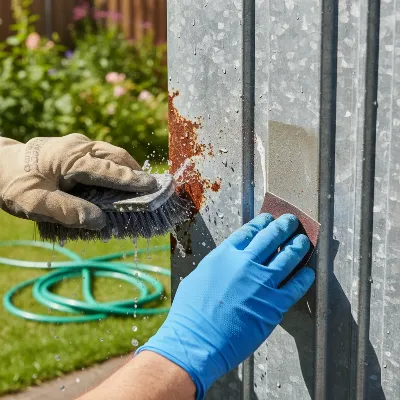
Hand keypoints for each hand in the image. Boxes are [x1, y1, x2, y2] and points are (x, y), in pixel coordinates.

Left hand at [0, 134, 155, 228]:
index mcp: (70, 158)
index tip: (153, 187)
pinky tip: (116, 182)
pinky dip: (115, 168)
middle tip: (151, 189)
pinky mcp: (77, 148)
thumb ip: (68, 211)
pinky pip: (103, 156)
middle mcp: (79, 146)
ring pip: (112, 153)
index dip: (131, 181)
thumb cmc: (15, 184)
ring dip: (127, 169)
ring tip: (138, 188)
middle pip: (116, 156)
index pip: (108, 170)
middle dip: (135, 172)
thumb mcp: (36, 203)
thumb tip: (100, 221)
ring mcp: (78, 144)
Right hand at [136, 213, 314, 398]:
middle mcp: (245, 264)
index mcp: (225, 255)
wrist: (197, 340)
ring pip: (287, 257)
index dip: (261, 223)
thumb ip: (217, 266)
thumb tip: (227, 261)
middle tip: (291, 221)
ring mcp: (262, 283)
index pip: (248, 232)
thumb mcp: (198, 277)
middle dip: (283, 227)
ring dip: (297, 246)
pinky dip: (304, 277)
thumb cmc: (191, 313)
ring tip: (303, 240)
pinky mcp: (274, 305)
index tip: (268, 219)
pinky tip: (308, 272)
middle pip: (271, 238)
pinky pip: (295, 286)